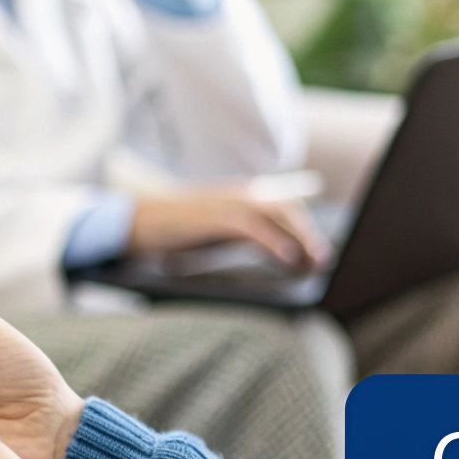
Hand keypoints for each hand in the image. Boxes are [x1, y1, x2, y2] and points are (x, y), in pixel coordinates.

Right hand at [129, 188, 331, 269]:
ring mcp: (226, 203)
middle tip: (323, 262)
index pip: (283, 208)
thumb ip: (243, 235)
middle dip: (309, 235)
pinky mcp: (214, 218)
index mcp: (240, 196)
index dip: (305, 230)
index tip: (318, 255)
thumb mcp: (215, 233)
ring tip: (314, 263)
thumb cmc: (174, 232)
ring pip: (276, 215)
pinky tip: (288, 259)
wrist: (136, 223)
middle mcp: (238, 195)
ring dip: (300, 239)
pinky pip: (253, 228)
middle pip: (287, 209)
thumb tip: (280, 255)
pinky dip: (274, 242)